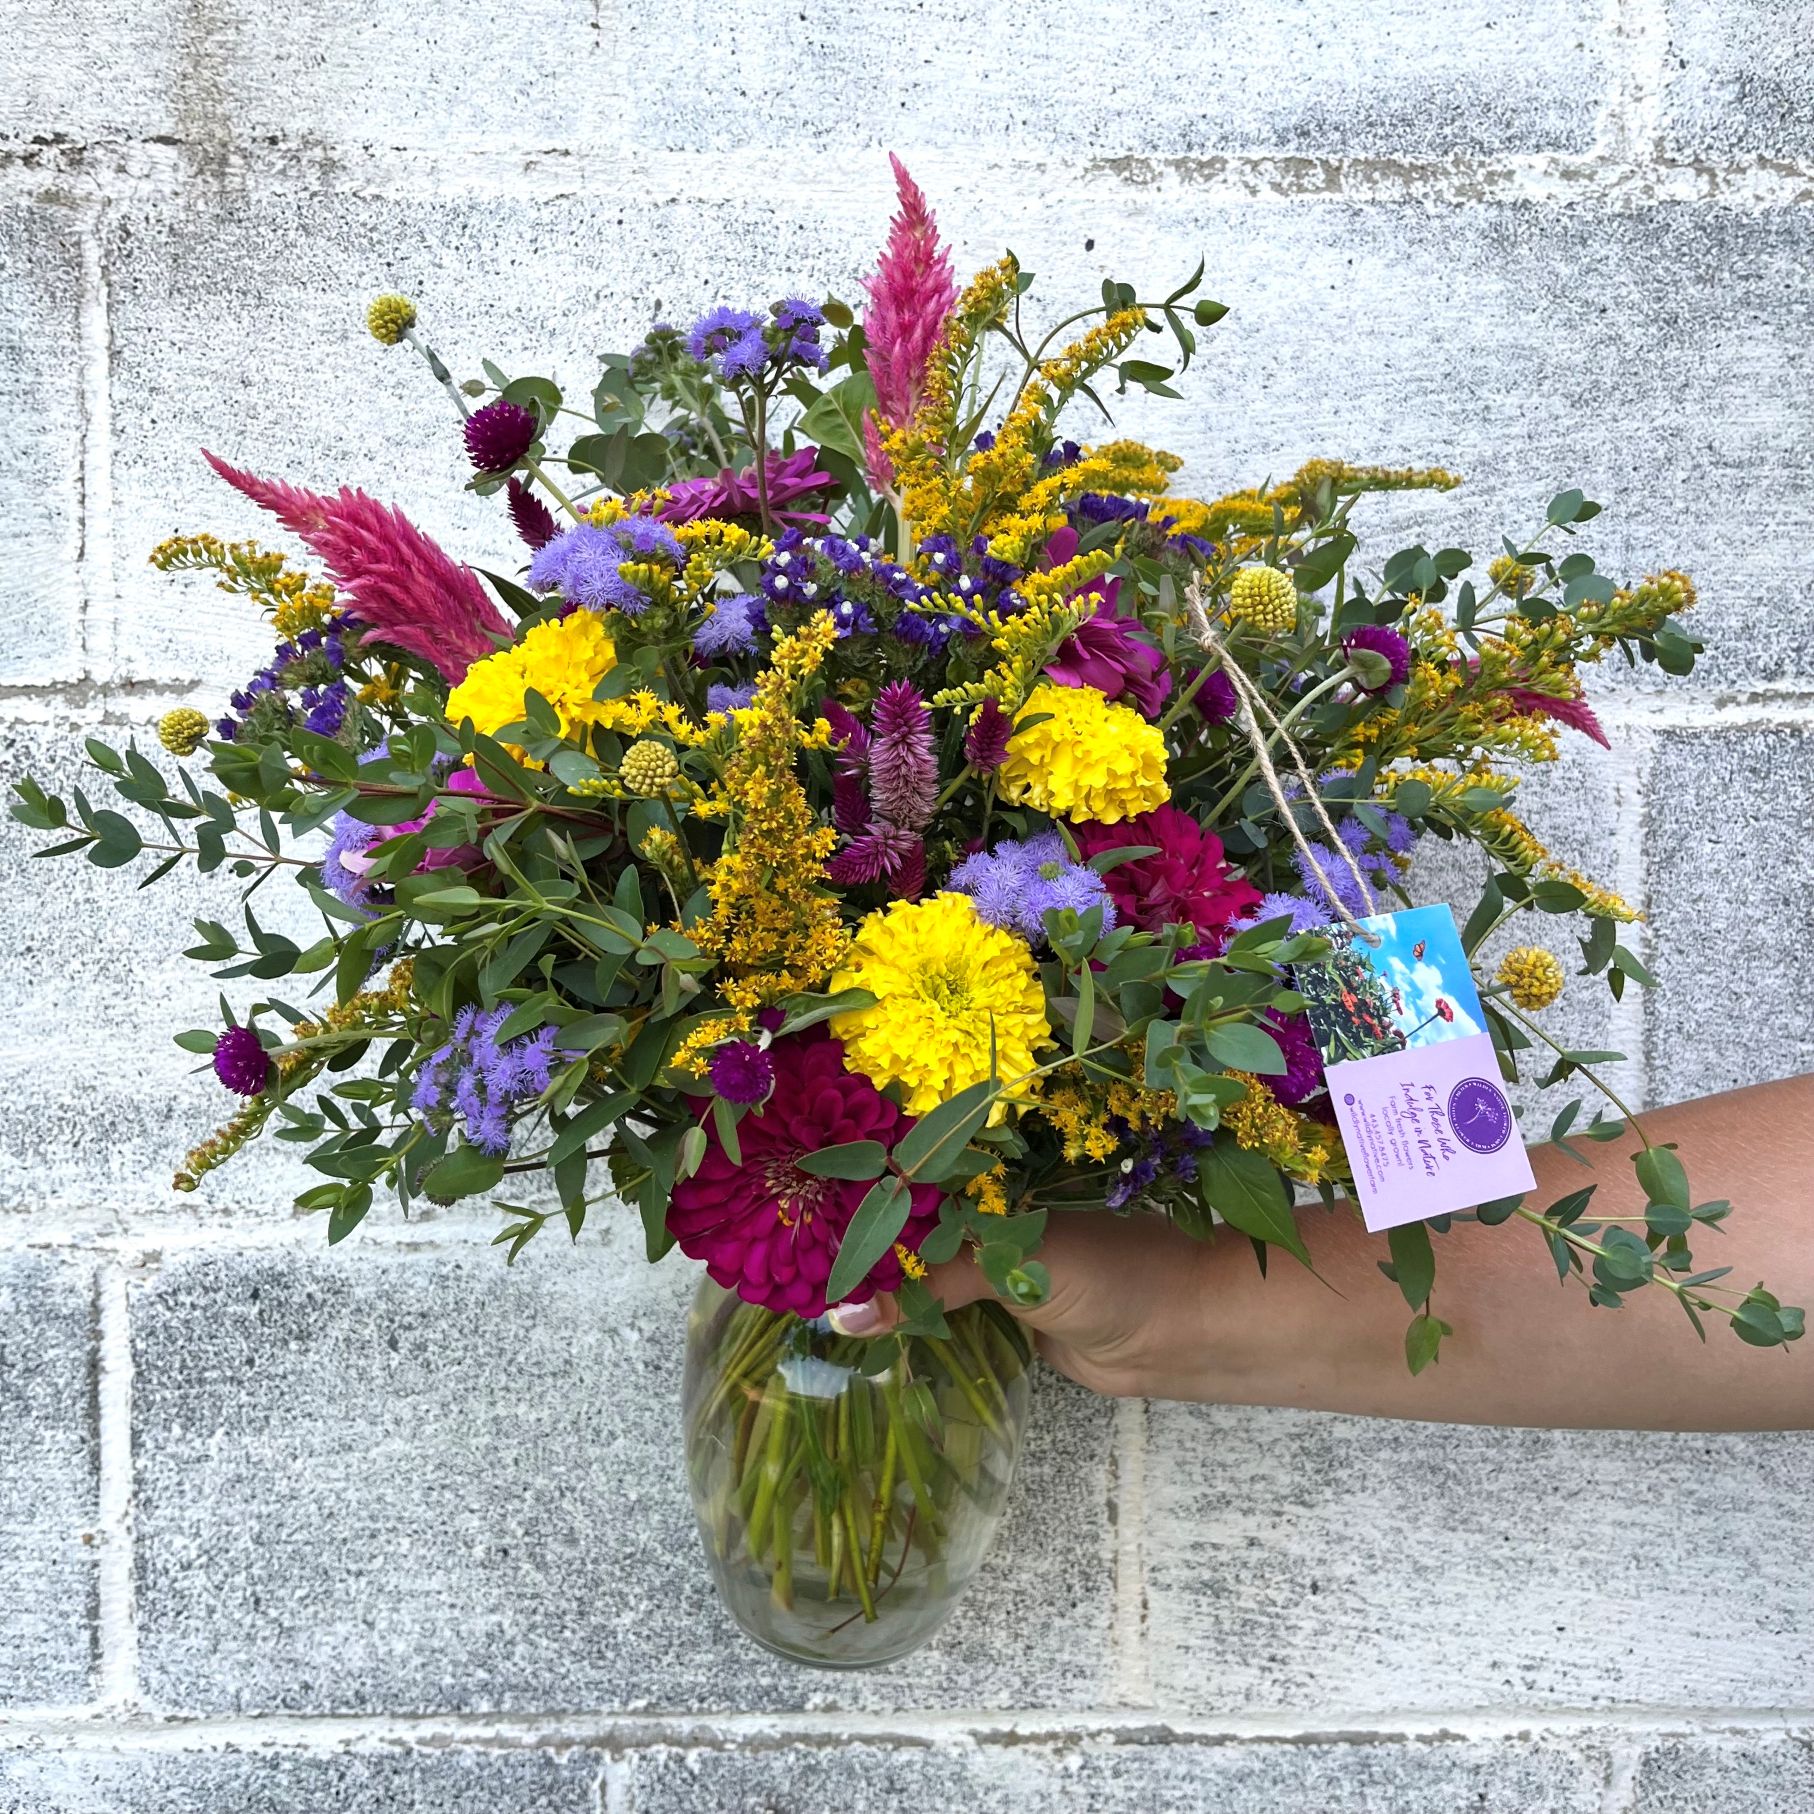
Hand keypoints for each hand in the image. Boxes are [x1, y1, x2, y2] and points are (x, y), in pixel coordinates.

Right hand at [830, 1210, 1218, 1398]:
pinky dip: (905, 1326)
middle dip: (856, 1251)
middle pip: (908, 1230)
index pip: (909, 1178)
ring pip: (920, 1276)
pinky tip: (859, 1336)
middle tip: (785, 1272)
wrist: (1179, 1331)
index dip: (857, 1197)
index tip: (793, 1216)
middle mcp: (986, 1216)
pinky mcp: (1003, 1316)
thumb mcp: (1014, 1260)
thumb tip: (845, 1314)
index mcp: (991, 1179)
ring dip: (877, 1293)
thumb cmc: (1110, 1272)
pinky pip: (942, 1318)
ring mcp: (994, 1267)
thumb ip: (932, 1280)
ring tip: (806, 1306)